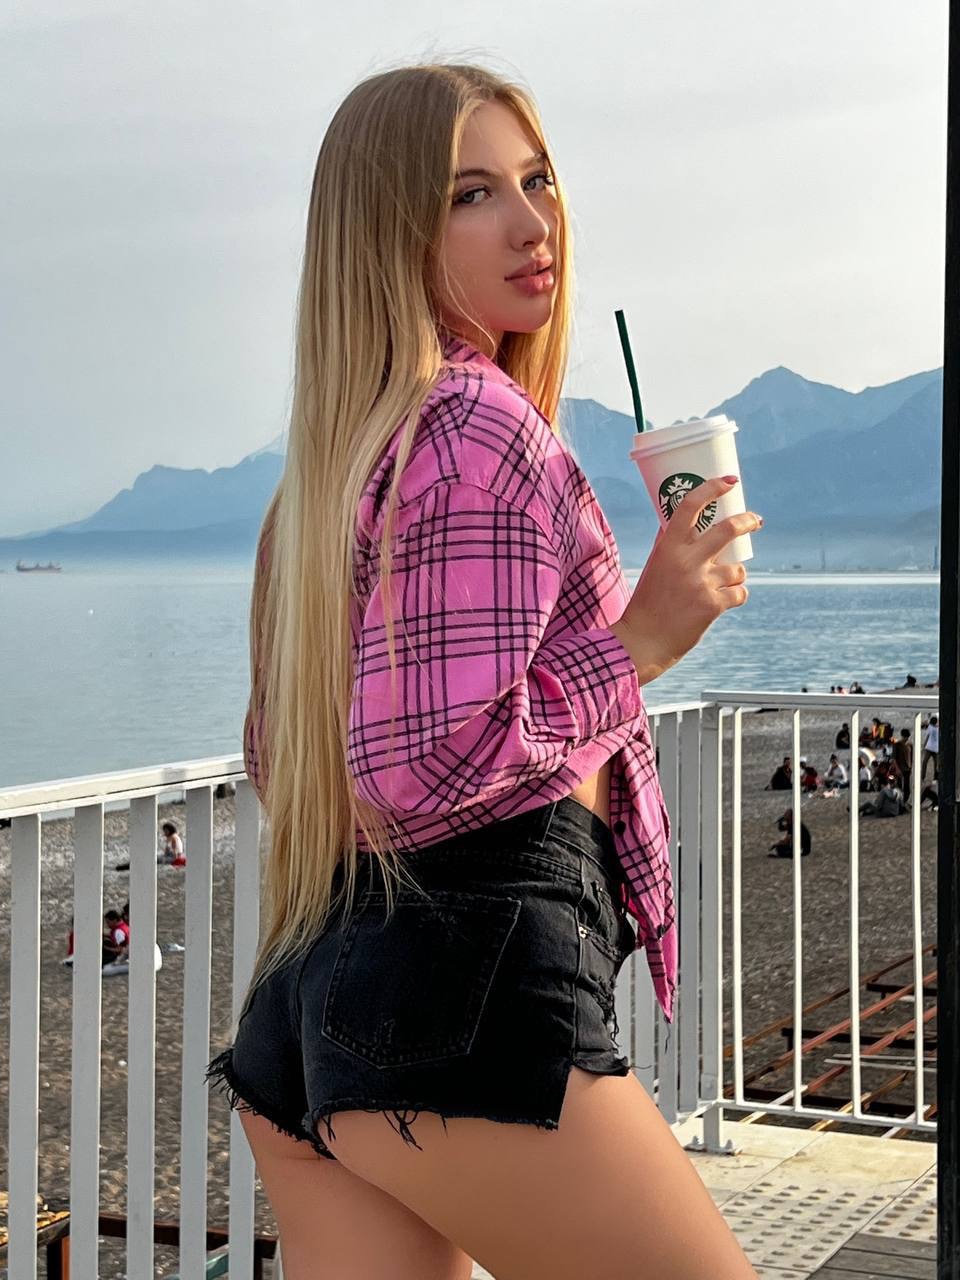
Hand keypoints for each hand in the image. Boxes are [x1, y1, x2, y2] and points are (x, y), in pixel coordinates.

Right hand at [608, 474, 761, 684]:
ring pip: (738, 569)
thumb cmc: (647, 603)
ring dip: (734, 576)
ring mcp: (701, 582)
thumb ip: (667, 544)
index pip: (690, 507)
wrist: (643, 641)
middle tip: (756, 520)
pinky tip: (721, 603)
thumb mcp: (653, 566)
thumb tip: (674, 522)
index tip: (729, 482)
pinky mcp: (713, 605)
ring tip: (718, 587)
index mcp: (667, 547)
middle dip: (747, 521)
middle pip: (728, 529)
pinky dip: (735, 596)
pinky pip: (740, 592)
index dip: (712, 489)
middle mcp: (686, 560)